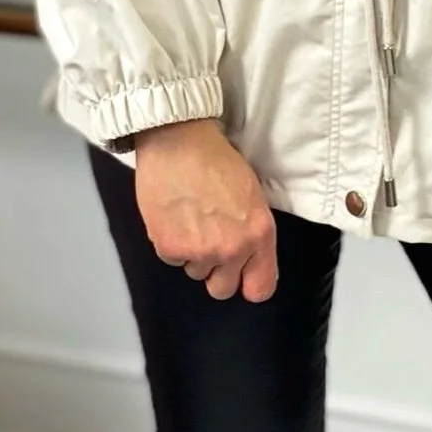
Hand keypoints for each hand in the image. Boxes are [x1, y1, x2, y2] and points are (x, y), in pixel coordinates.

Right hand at [132, 117, 278, 300]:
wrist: (178, 142)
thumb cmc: (216, 161)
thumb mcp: (252, 197)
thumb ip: (253, 234)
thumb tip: (250, 261)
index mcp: (259, 235)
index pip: (260, 288)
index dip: (249, 284)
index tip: (241, 276)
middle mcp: (233, 249)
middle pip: (222, 289)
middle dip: (215, 271)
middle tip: (208, 243)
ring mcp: (200, 251)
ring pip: (195, 272)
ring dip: (191, 253)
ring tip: (189, 220)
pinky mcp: (170, 247)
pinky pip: (171, 260)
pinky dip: (170, 242)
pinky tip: (173, 216)